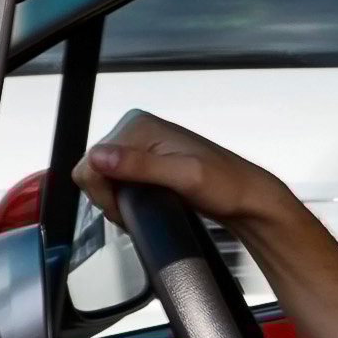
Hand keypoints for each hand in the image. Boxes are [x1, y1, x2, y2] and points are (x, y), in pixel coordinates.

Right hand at [72, 109, 292, 232]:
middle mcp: (137, 131)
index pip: (90, 161)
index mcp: (139, 126)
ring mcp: (141, 148)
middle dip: (110, 198)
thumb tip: (99, 157)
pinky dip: (125, 200)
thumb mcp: (184, 176)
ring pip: (103, 180)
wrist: (247, 199)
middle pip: (93, 171)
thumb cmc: (226, 187)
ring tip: (147, 209)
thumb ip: (141, 166)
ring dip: (117, 201)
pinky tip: (145, 207)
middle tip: (140, 211)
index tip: (127, 208)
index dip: (103, 192)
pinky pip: (117, 184)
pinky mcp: (146, 165)